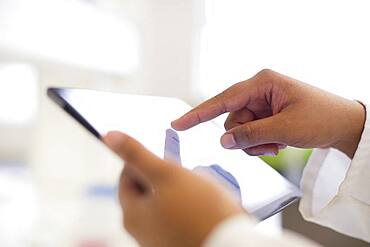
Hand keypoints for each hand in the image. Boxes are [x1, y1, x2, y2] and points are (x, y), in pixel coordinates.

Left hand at [104, 131, 242, 246]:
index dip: (144, 161)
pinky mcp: (176, 243)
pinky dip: (186, 207)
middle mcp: (140, 231)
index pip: (126, 176)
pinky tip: (204, 205)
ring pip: (164, 203)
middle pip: (146, 190)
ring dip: (178, 191)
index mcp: (131, 214)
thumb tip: (109, 136)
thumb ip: (136, 154)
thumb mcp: (165, 173)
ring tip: (198, 189)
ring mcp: (158, 239)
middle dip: (165, 176)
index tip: (163, 157)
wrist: (231, 245)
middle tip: (183, 172)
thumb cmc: (200, 211)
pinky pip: (177, 217)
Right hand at [172, 69, 364, 157]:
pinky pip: (250, 133)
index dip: (198, 114)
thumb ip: (251, 134)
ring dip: (254, 143)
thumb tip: (224, 141)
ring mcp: (262, 104)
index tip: (178, 124)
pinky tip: (277, 144)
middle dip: (244, 137)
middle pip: (231, 120)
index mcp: (262, 83)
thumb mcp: (285, 128)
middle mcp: (258, 91)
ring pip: (240, 130)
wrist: (345, 125)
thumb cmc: (322, 118)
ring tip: (275, 145)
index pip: (223, 100)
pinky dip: (259, 144)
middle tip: (265, 146)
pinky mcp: (266, 115)